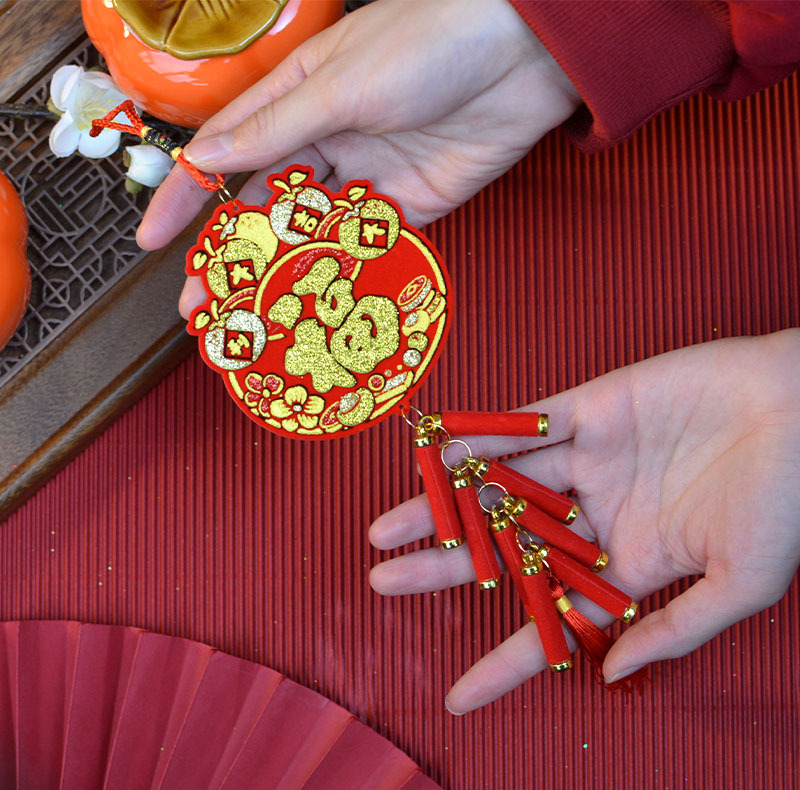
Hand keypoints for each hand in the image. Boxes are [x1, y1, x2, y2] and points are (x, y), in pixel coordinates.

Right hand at [135, 0, 579, 316]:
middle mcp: (327, 142)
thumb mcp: (338, 83)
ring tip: (247, 321)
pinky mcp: (410, 209)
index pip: (227, 153)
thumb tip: (205, 159)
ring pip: (311, 239)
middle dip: (231, 258)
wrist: (523, 55)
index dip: (187, 195)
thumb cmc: (428, 42)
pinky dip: (340, 279)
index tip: (153, 240)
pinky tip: (312, 311)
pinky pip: (368, 250)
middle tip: (200, 306)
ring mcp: (367, 180)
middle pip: (265, 210)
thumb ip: (275, 130)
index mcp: (297, 99)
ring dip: (280, 279)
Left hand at [369, 330, 799, 712]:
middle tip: (382, 581)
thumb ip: (676, 627)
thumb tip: (610, 672)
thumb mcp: (741, 581)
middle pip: (505, 547)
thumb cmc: (787, 500)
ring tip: (386, 528)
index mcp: (627, 563)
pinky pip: (525, 422)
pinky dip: (482, 436)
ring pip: (499, 484)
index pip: (552, 618)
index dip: (505, 661)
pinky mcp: (591, 406)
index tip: (457, 695)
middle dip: (444, 566)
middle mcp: (597, 512)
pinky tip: (438, 454)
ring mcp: (589, 458)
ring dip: (444, 503)